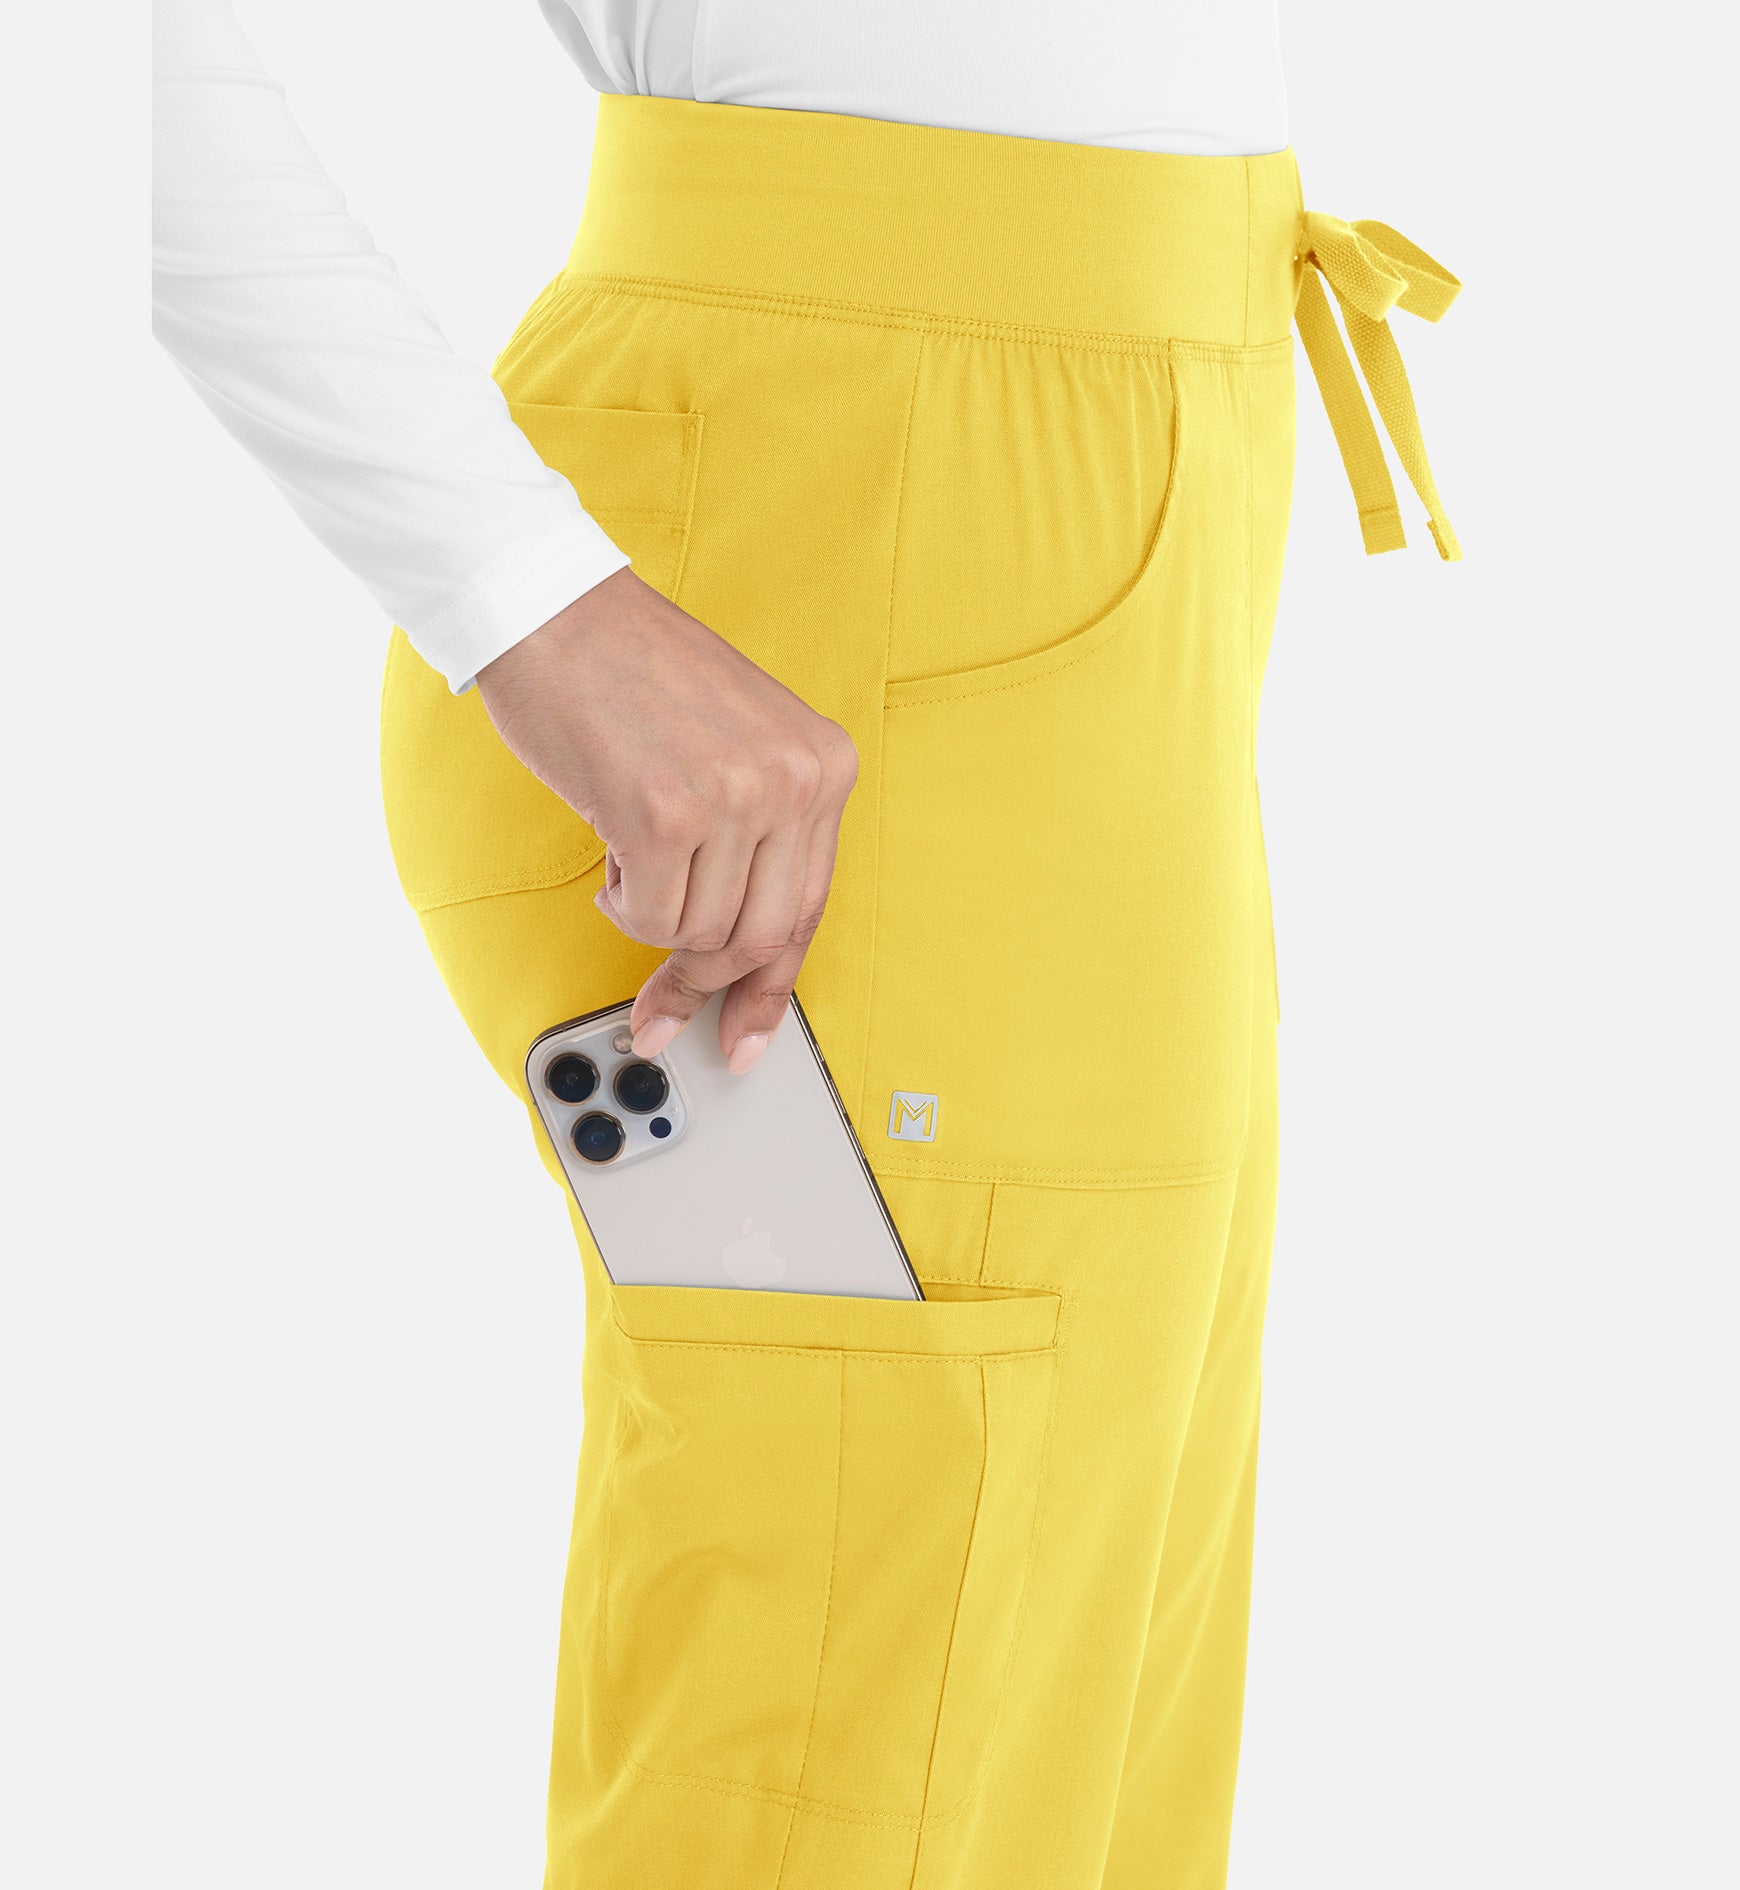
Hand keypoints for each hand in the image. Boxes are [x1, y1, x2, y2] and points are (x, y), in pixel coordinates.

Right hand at [475, 567, 858, 1072]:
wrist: (556, 615)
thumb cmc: (633, 677)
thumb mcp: (740, 745)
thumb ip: (761, 836)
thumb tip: (745, 960)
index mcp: (824, 763)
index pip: (810, 908)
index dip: (771, 987)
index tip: (745, 1037)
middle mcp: (794, 781)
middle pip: (761, 938)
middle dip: (703, 979)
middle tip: (659, 999)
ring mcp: (735, 798)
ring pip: (701, 934)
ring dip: (653, 918)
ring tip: (630, 859)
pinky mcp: (666, 815)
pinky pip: (650, 918)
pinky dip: (623, 902)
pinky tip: (612, 849)